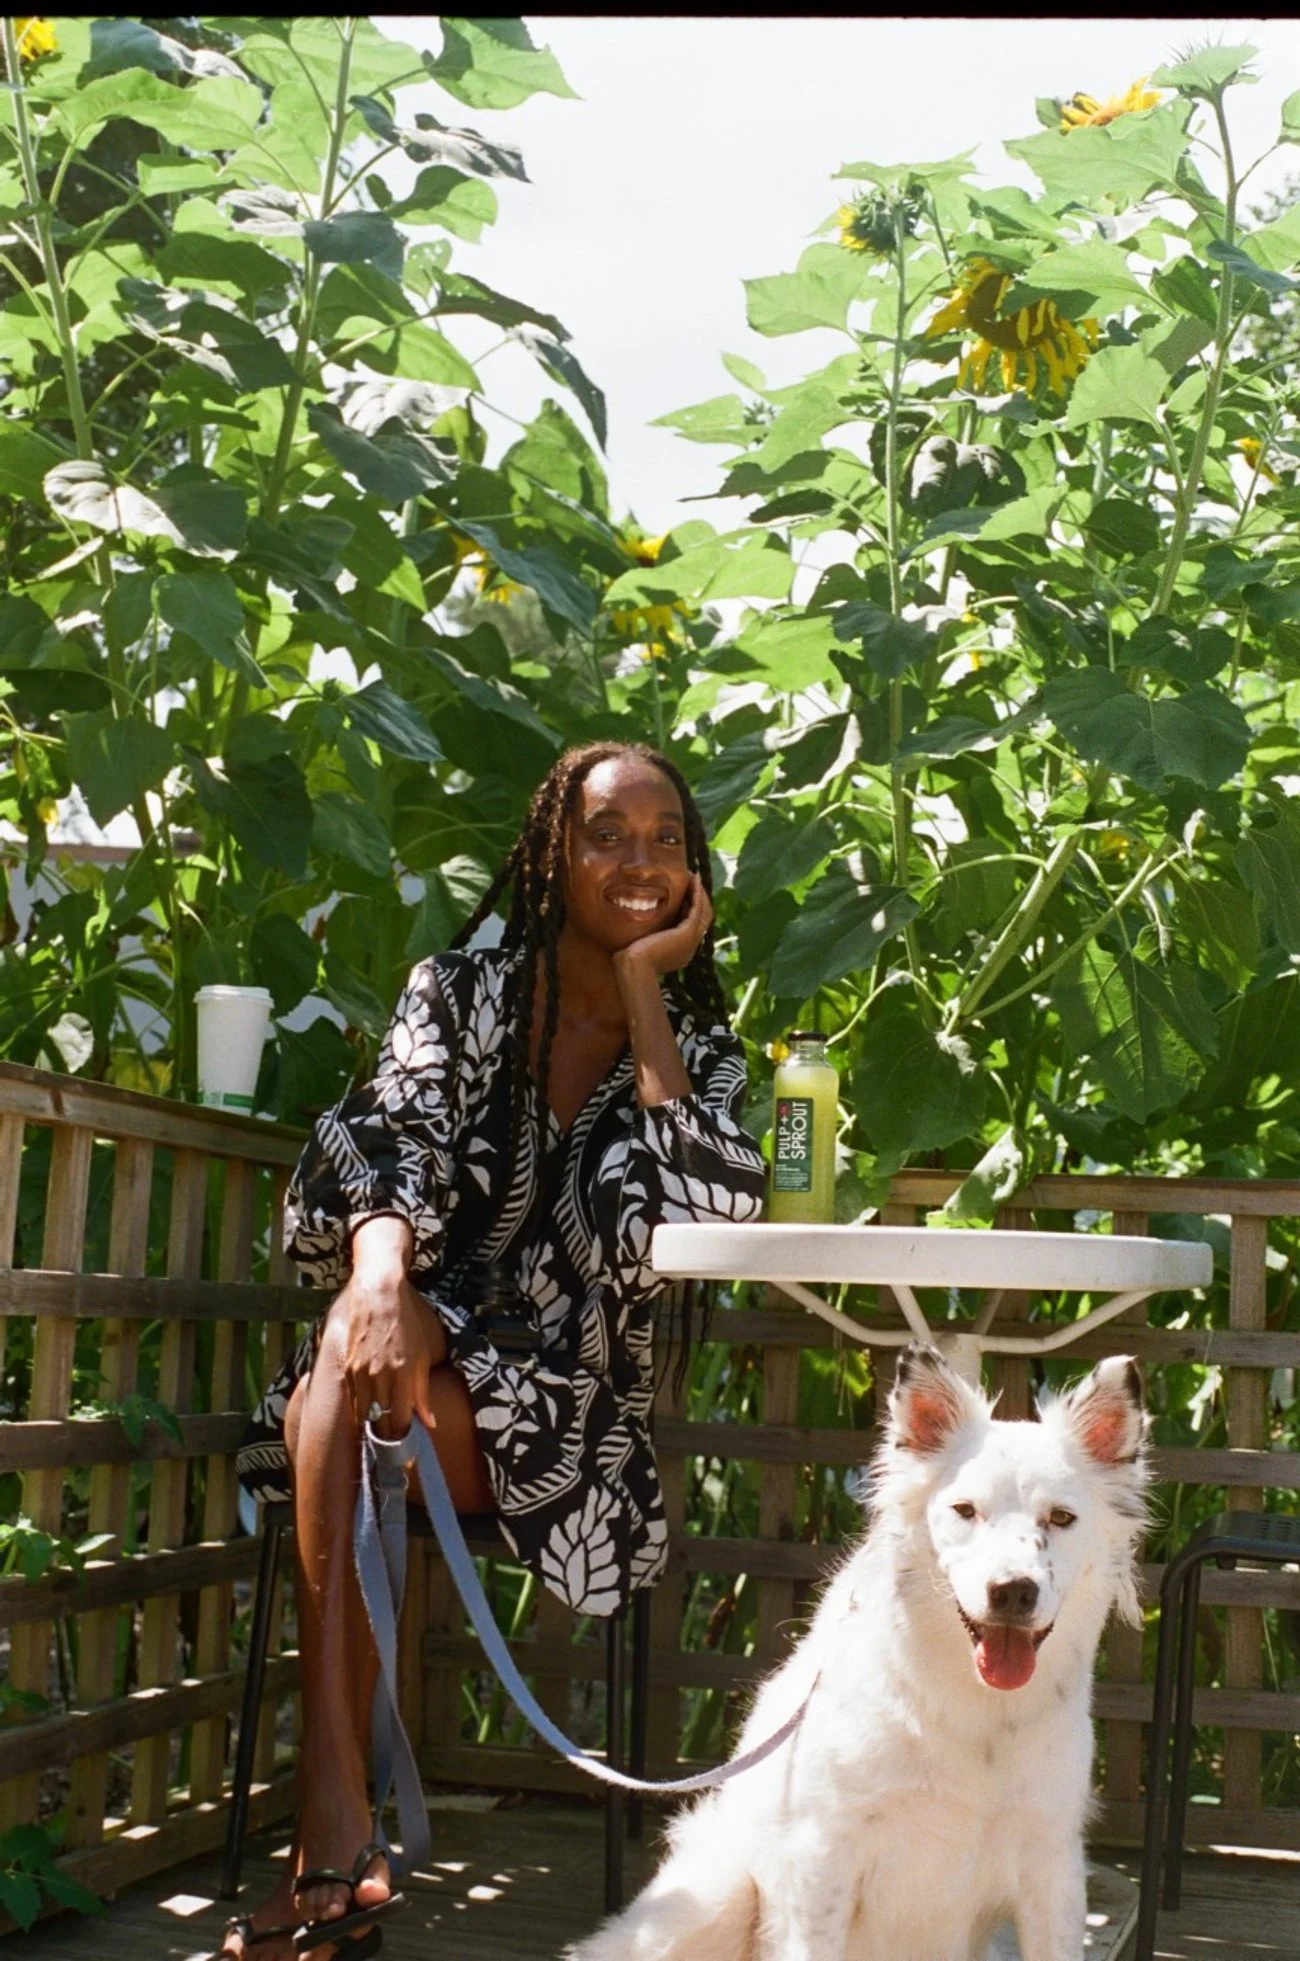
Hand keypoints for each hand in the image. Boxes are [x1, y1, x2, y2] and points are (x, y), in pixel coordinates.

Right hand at [341, 1218, 442, 1435]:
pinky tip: (367, 1415)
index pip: (399, 1422)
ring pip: (363, 1415)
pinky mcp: (347, 1368)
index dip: (402, 1441)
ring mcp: (360, 1374)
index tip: (407, 1453)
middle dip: (386, 1440)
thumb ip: (423, 1392)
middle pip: (379, 1423)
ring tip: (380, 1437)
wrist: (379, 1295)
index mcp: (402, 1375)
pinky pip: (353, 1400)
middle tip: (392, 1453)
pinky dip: (360, 1410)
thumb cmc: (407, 1324)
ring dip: (372, 1428)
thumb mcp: (422, 1356)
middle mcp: (379, 1378)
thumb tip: (428, 1422)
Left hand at [613, 872, 712, 983]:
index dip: (689, 907)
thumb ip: (645, 936)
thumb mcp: (641, 945)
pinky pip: (698, 909)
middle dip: (698, 898)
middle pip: (703, 918)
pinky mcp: (687, 933)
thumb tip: (636, 927)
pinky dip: (697, 893)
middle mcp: (690, 947)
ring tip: (693, 876)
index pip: (691, 925)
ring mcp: (691, 941)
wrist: (633, 967)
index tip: (682, 893)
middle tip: (692, 880)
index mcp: (681, 952)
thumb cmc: (629, 960)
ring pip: (704, 912)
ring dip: (699, 892)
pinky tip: (693, 879)